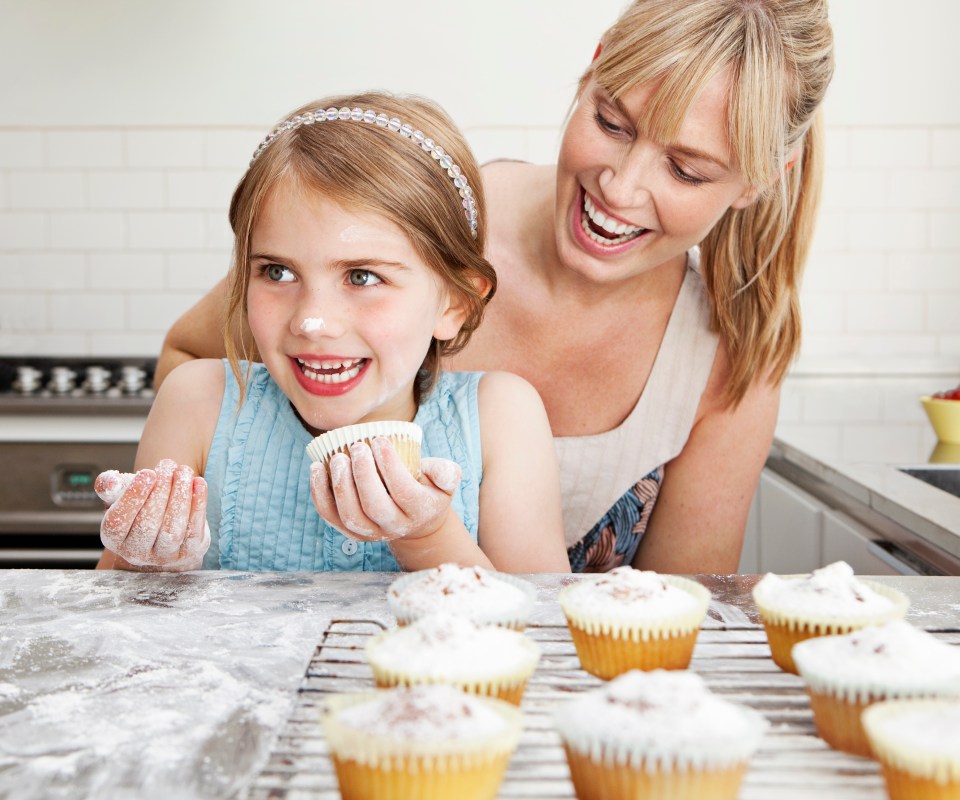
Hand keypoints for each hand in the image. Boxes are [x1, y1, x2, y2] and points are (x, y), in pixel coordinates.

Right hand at [96, 458, 209, 570]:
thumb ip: (108, 486)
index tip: (147, 472)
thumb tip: (111, 481)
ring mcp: (164, 556)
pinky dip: (198, 505)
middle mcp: (136, 553)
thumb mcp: (119, 496)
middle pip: (147, 525)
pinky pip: (194, 530)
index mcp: (114, 539)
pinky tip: (199, 482)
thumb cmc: (138, 508)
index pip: (118, 522)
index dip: (133, 497)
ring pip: (172, 530)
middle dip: (160, 491)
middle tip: (167, 465)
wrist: (163, 531)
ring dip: (180, 497)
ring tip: (183, 471)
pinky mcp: (189, 553)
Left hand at [310, 436, 460, 542]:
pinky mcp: (350, 532)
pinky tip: (317, 468)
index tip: (380, 440)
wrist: (414, 519)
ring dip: (340, 486)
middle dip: (363, 475)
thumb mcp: (443, 480)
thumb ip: (447, 473)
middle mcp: (395, 527)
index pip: (403, 491)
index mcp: (420, 511)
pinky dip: (320, 494)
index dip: (390, 466)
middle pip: (374, 506)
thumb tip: (443, 475)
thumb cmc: (426, 488)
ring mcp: (371, 533)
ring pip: (351, 516)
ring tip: (337, 458)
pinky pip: (330, 517)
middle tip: (357, 447)